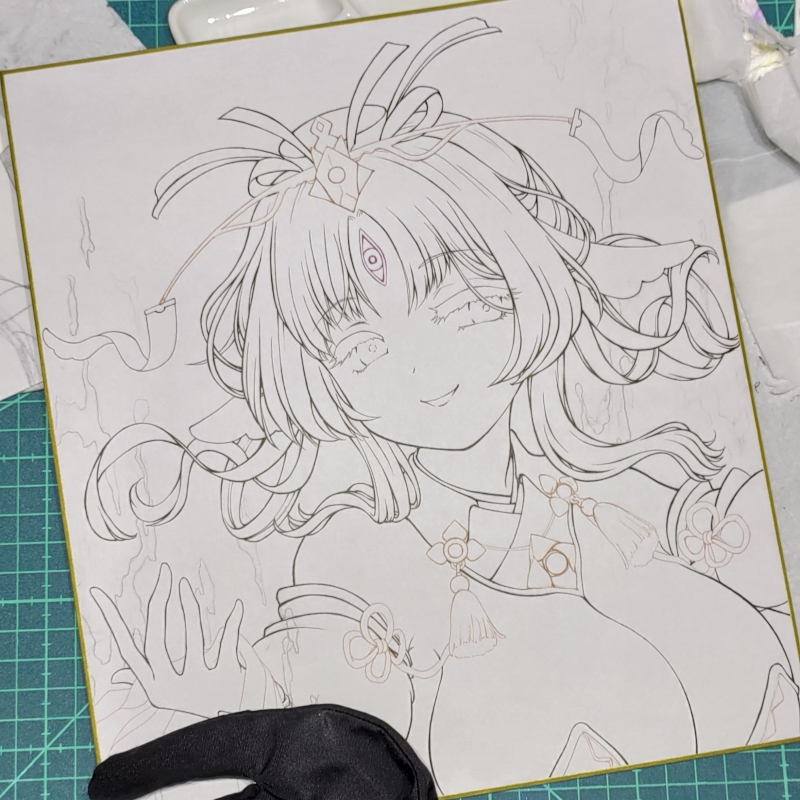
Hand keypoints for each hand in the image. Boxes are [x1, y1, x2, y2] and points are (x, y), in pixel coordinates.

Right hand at [91, 564, 248, 717]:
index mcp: (152, 687)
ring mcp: (198, 684)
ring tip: (185, 585)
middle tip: (164, 573)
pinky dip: (233, 623)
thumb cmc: (194, 701)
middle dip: (158, 602)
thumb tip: (112, 679)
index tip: (98, 593)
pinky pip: (228, 642)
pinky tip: (236, 606)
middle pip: (156, 639)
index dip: (111, 621)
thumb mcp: (167, 694)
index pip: (126, 649)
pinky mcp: (225, 680)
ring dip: (189, 606)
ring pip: (191, 636)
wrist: (229, 727)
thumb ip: (145, 678)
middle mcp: (170, 688)